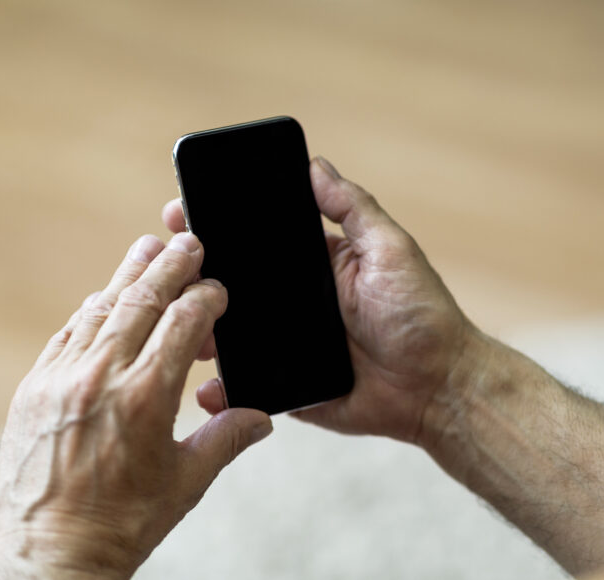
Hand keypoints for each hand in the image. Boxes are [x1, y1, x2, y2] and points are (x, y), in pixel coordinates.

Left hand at [0, 232, 271, 579]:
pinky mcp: (33, 389)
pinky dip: (91, 312)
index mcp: (146, 396)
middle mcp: (101, 376)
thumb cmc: (126, 524)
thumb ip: (227, 439)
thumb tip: (262, 417)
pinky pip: (66, 334)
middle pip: (140, 299)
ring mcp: (60, 379)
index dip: (205, 296)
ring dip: (126, 276)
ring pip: (99, 308)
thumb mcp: (187, 481)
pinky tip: (103, 301)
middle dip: (170, 266)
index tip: (218, 287)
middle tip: (188, 240)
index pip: (181, 321)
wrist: (52, 554)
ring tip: (147, 251)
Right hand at [162, 157, 477, 445]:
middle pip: (233, 287)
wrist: (438, 387)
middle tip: (165, 267)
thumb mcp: (391, 250)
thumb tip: (314, 165)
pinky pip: (247, 386)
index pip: (257, 241)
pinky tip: (204, 387)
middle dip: (193, 277)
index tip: (181, 213)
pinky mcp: (288, 388)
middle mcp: (295, 304)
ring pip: (230, 336)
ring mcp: (288, 347)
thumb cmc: (423, 315)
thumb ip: (352, 209)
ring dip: (198, 330)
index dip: (219, 227)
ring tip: (174, 324)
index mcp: (315, 266)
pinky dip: (223, 389)